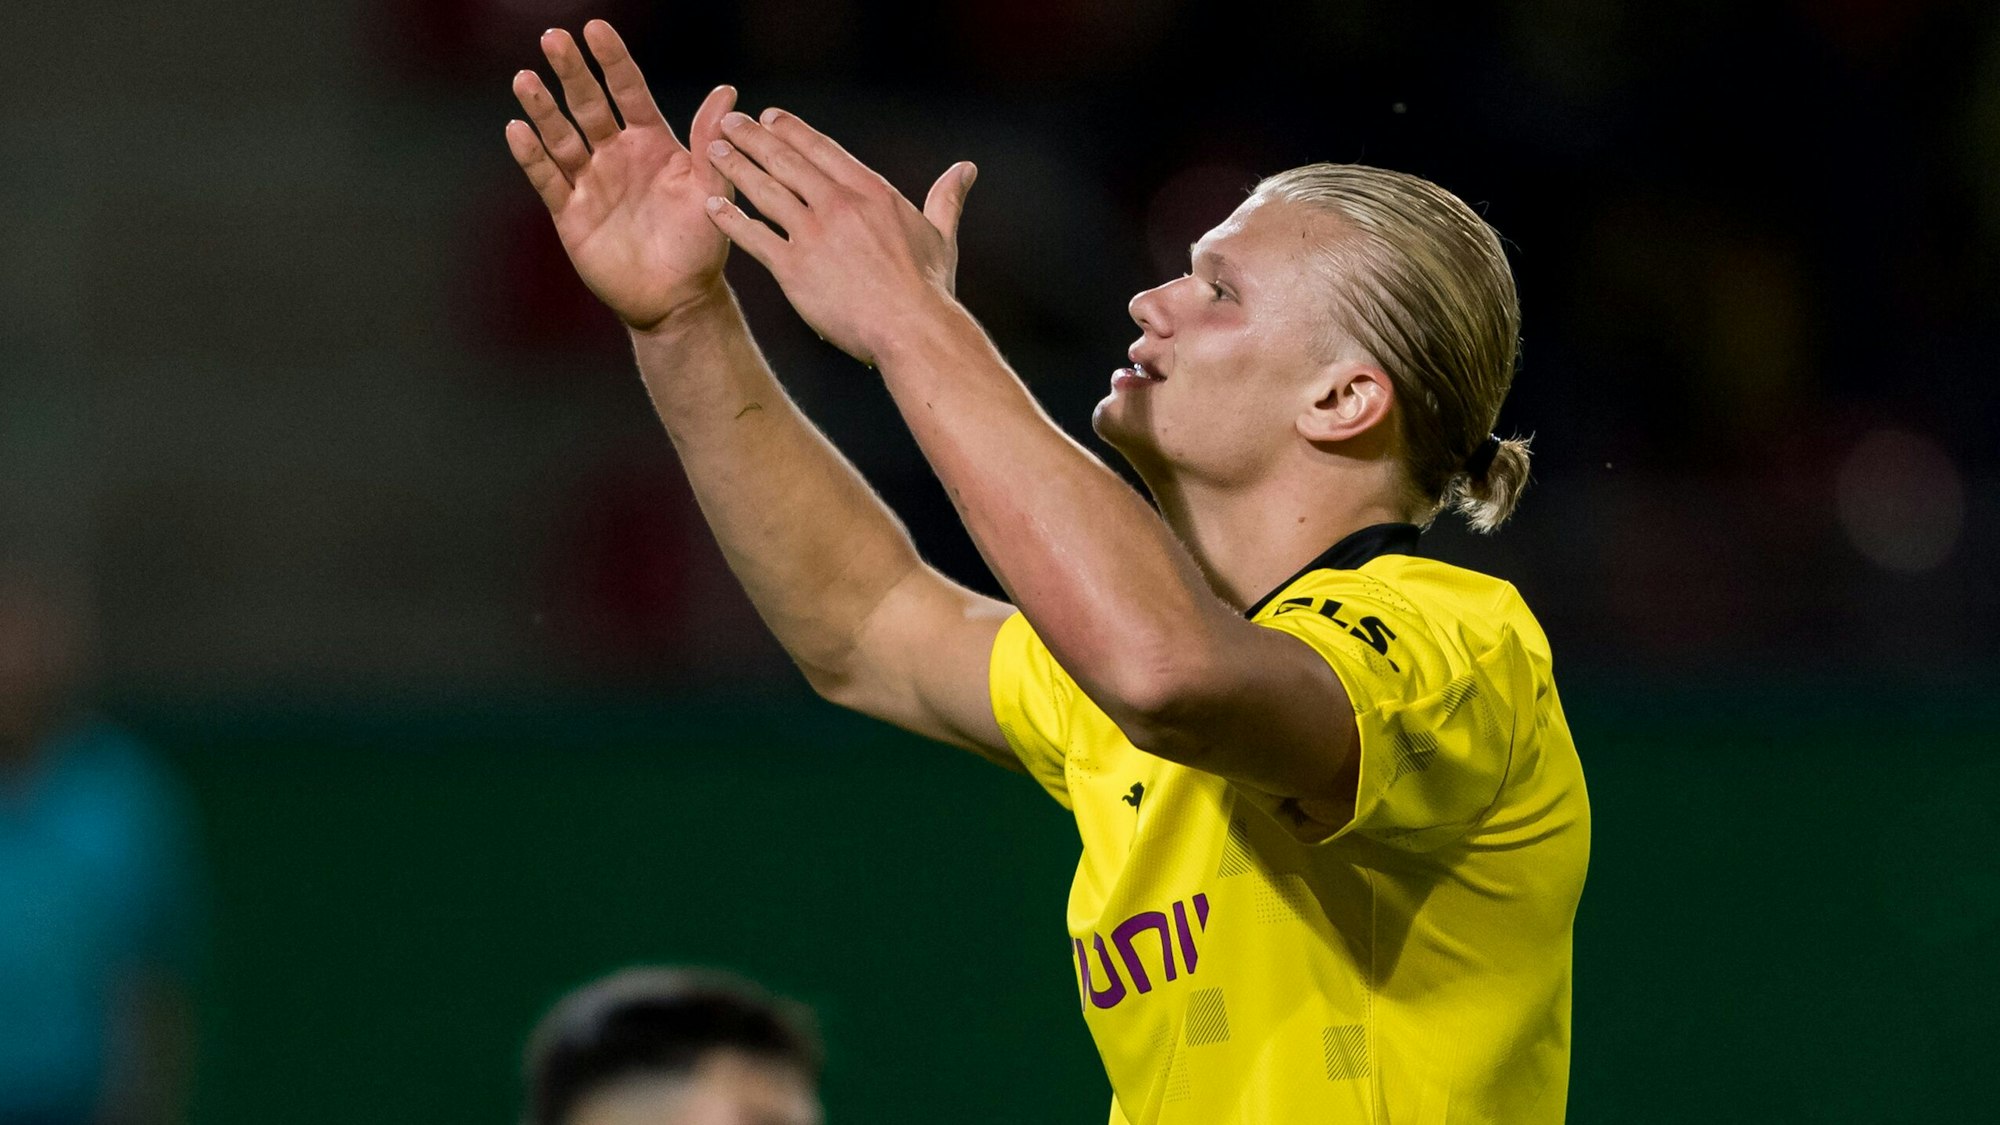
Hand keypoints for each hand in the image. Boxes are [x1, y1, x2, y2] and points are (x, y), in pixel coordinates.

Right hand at [505, 21, 736, 331]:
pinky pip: (548, 179)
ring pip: (560, 136)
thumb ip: (710, 143)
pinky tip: (517, 130)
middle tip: (553, 37)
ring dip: (542, 109)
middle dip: (571, 72)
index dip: (613, 60)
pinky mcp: (570, 212)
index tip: (596, 28)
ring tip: (525, 78)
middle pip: (588, 104)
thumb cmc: (701, 244)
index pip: (628, 91)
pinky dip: (532, 156)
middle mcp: (616, 154)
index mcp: (651, 142)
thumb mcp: (712, 190)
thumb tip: (727, 92)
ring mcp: (590, 181)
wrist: (678, 298)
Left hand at [701, 108, 976, 365]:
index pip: (822, 150)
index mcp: (871, 192)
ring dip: (736, 167)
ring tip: (713, 150)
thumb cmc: (929, 289)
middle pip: (786, 161)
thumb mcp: (940, 236)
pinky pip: (754, 237)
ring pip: (765, 191)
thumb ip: (945, 198)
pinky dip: (730, 219)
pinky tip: (711, 206)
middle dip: (753, 137)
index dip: (792, 131)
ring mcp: (814, 235)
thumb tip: (966, 169)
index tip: (771, 117)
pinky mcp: (794, 269)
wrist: (912, 330)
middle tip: (728, 121)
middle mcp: (838, 205)